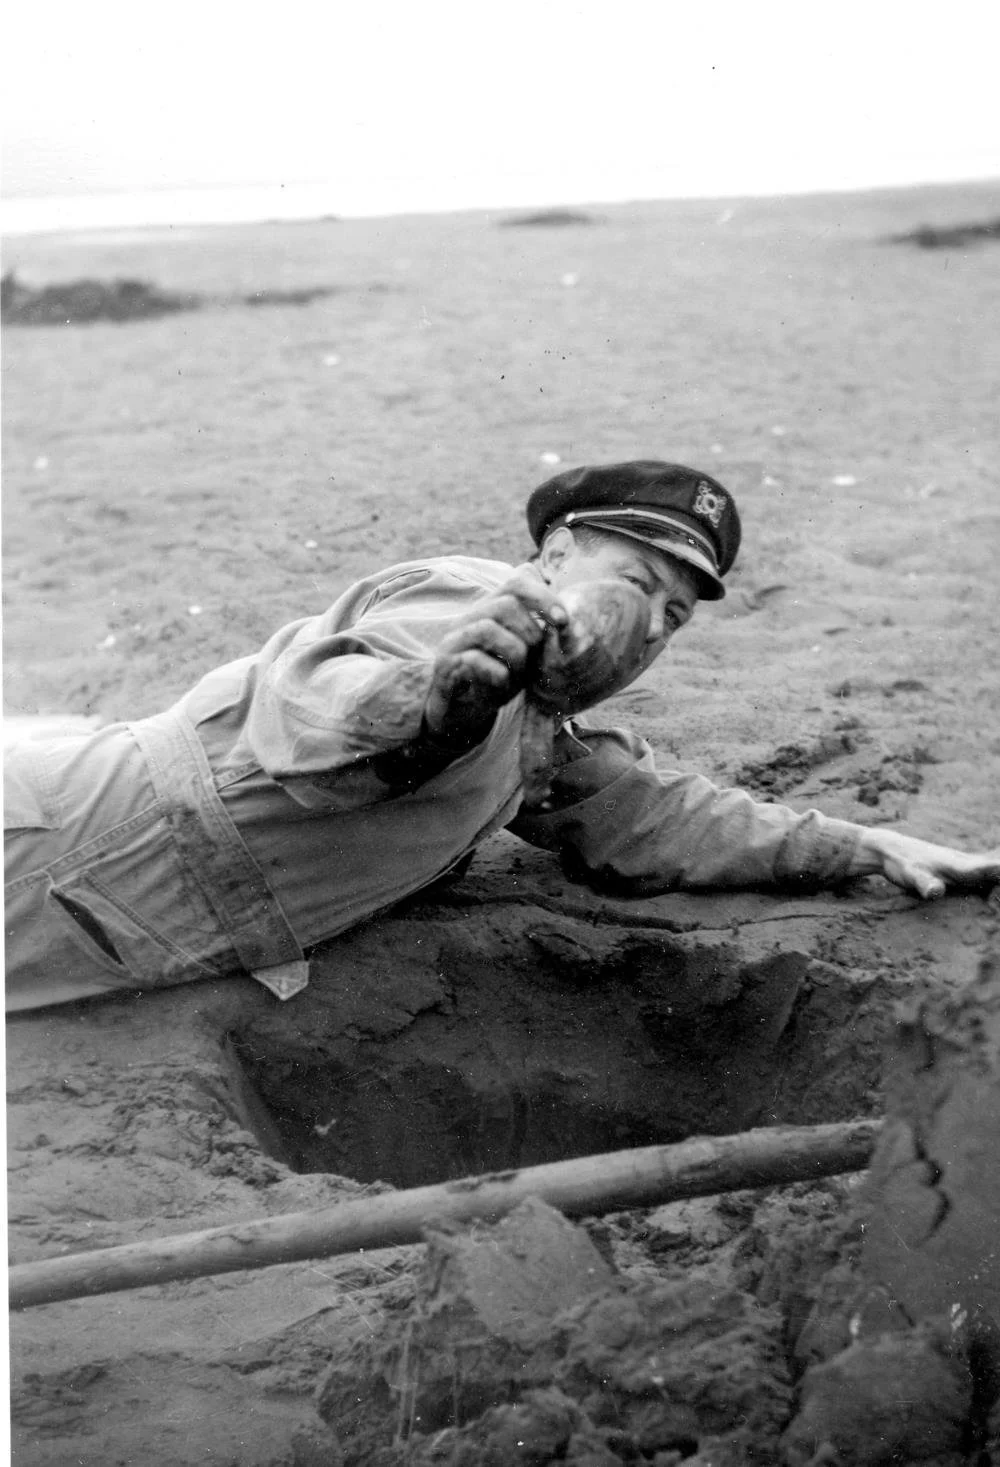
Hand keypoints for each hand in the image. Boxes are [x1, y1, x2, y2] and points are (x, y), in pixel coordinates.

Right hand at [423, 566, 567, 743]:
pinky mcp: (444, 665)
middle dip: (530, 633)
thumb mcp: (524, 654)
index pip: (516, 583)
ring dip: (515, 654)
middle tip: (532, 658)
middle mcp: (469, 619)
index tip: (562, 620)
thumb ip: (539, 633)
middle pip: (504, 605)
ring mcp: (454, 641)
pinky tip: (502, 684)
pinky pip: (473, 660)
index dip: (543, 596)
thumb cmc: (497, 679)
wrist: (461, 712)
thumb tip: (563, 616)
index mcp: (490, 610)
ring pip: (488, 629)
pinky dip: (497, 674)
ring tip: (517, 674)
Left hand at [852, 828, 999, 899]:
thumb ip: (924, 883)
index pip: (994, 870)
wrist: (889, 849)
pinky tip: (995, 891)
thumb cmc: (901, 862)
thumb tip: (935, 892)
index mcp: (963, 867)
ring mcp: (969, 868)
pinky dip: (997, 874)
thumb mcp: (910, 874)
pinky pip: (989, 876)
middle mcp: (971, 865)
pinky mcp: (963, 873)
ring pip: (996, 870)